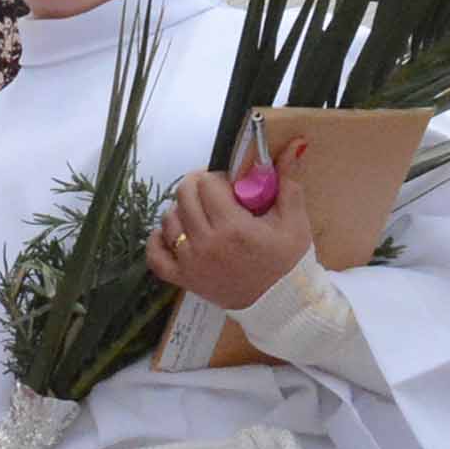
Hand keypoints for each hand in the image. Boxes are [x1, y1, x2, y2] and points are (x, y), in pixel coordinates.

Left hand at [143, 163, 315, 313]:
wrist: (281, 304)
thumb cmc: (288, 262)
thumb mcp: (294, 219)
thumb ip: (287, 180)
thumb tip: (294, 144)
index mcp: (233, 227)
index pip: (206, 184)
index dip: (217, 178)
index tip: (229, 185)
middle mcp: (206, 244)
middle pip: (183, 196)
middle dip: (198, 188)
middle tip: (214, 195)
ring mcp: (191, 263)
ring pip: (169, 221)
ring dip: (182, 211)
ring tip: (201, 215)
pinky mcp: (183, 279)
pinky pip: (155, 255)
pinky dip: (159, 240)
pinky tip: (173, 232)